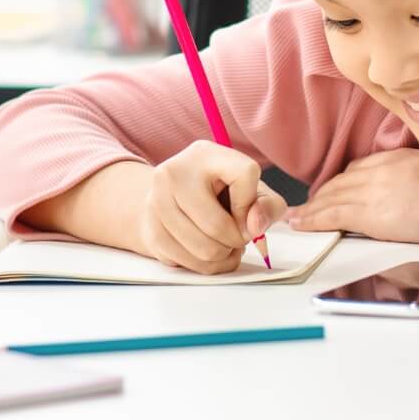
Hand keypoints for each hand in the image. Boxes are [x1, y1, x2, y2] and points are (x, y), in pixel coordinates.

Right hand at [141, 141, 286, 272]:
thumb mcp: (254, 192)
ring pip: (203, 250)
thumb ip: (268, 206)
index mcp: (205, 154)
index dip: (252, 202)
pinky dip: (206, 265)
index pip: (245, 174)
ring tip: (224, 243)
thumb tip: (254, 226)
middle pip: (217, 225)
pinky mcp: (150, 230)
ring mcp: (156, 202)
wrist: (174, 201)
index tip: (248, 211)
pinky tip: (207, 250)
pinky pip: (188, 263)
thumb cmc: (223, 195)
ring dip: (223, 255)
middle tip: (238, 236)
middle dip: (237, 240)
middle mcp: (174, 172)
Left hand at [290, 148, 418, 242]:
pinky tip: (301, 222)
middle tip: (308, 204)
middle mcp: (380, 172)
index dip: (343, 181)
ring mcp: (373, 192)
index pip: (360, 168)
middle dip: (323, 194)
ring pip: (332, 198)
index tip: (334, 188)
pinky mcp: (371, 215)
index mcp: (397, 158)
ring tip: (298, 216)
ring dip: (312, 208)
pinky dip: (313, 219)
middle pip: (342, 182)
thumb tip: (413, 183)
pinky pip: (333, 215)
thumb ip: (416, 171)